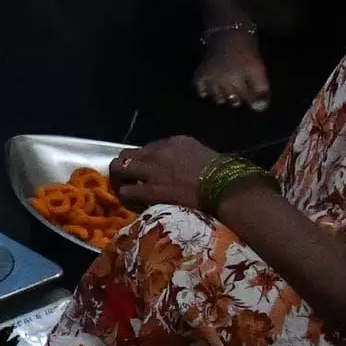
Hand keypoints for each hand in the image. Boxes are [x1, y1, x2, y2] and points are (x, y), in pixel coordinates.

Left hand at [108, 135, 224, 211]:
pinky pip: (127, 191)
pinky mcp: (151, 189)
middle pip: (127, 154)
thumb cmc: (225, 176)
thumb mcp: (204, 157)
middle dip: (124, 167)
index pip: (148, 148)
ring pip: (119, 169)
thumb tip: (183, 169)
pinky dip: (127, 197)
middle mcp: (159, 152)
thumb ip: (187, 159)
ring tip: (124, 191)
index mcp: (175, 142)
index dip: (144, 162)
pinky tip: (133, 204)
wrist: (226, 188)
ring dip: (119, 180)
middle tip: (126, 180)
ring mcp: (153, 169)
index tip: (146, 172)